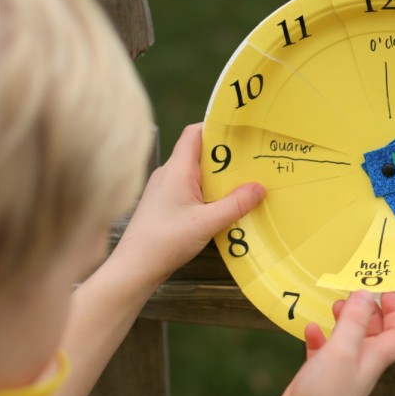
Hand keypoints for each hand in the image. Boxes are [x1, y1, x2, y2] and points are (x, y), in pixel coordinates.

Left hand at [114, 123, 265, 285]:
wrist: (134, 267)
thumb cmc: (164, 242)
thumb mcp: (207, 223)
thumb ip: (235, 205)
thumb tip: (260, 188)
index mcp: (177, 170)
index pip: (194, 134)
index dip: (215, 127)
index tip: (239, 132)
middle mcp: (169, 173)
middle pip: (198, 152)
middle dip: (224, 156)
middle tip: (250, 160)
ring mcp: (164, 188)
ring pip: (195, 172)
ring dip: (216, 177)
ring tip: (241, 183)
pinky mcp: (164, 203)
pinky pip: (189, 188)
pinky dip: (207, 191)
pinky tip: (220, 205)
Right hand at [269, 291, 394, 395]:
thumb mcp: (342, 350)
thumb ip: (354, 321)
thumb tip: (365, 293)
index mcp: (373, 358)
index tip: (388, 290)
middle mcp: (360, 364)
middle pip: (373, 334)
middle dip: (368, 311)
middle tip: (357, 293)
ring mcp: (339, 372)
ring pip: (348, 340)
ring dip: (344, 320)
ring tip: (334, 305)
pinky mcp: (319, 377)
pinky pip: (323, 351)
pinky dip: (319, 337)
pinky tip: (311, 329)